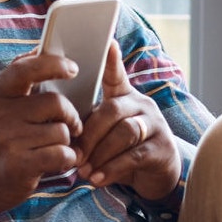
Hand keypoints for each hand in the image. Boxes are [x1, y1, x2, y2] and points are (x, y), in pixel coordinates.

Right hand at [0, 51, 84, 221]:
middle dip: (70, 115)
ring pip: (61, 131)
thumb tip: (40, 51)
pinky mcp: (19, 165)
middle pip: (55, 103)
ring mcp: (7, 140)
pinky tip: (60, 162)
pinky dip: (68, 159)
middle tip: (73, 125)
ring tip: (56, 148)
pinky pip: (62, 154)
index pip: (25, 69)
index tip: (73, 69)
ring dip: (67, 142)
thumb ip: (15, 84)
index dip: (53, 64)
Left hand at [74, 41, 180, 201]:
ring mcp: (154, 125)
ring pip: (124, 132)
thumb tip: (59, 128)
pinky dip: (112, 169)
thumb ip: (90, 124)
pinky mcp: (162, 149)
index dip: (111, 60)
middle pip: (112, 110)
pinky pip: (134, 156)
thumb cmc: (123, 149)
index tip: (107, 42)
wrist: (156, 174)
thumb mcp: (107, 132)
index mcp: (124, 97)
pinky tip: (97, 179)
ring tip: (84, 171)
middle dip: (89, 134)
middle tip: (73, 154)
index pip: (116, 74)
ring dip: (100, 154)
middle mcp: (141, 105)